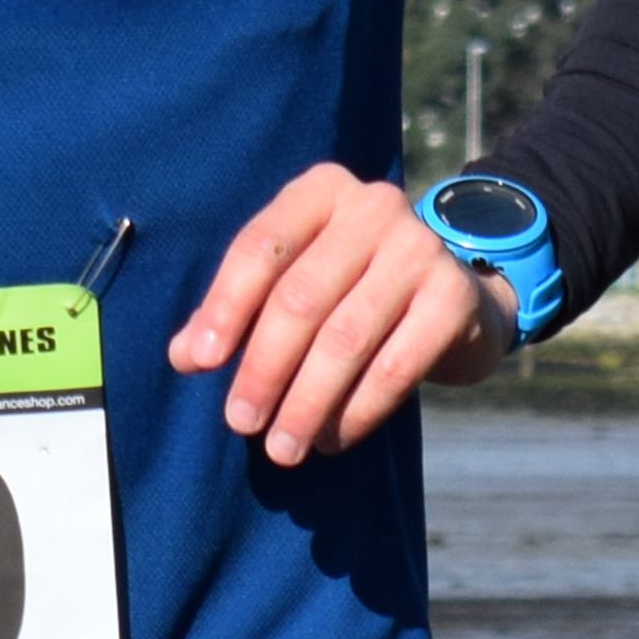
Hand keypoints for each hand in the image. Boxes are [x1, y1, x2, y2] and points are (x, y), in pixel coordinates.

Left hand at [170, 169, 508, 467]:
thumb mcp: (297, 283)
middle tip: (242, 422)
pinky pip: (395, 366)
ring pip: (346, 338)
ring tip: (284, 447)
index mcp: (321, 191)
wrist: (456, 299)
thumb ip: (240, 311)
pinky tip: (332, 438)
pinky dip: (357, 411)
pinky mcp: (454, 296)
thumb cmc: (354, 289)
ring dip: (307, 402)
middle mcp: (373, 206)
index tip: (199, 363)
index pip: (260, 248)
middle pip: (301, 297)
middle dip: (264, 368)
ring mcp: (420, 248)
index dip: (225, 307)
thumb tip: (183, 356)